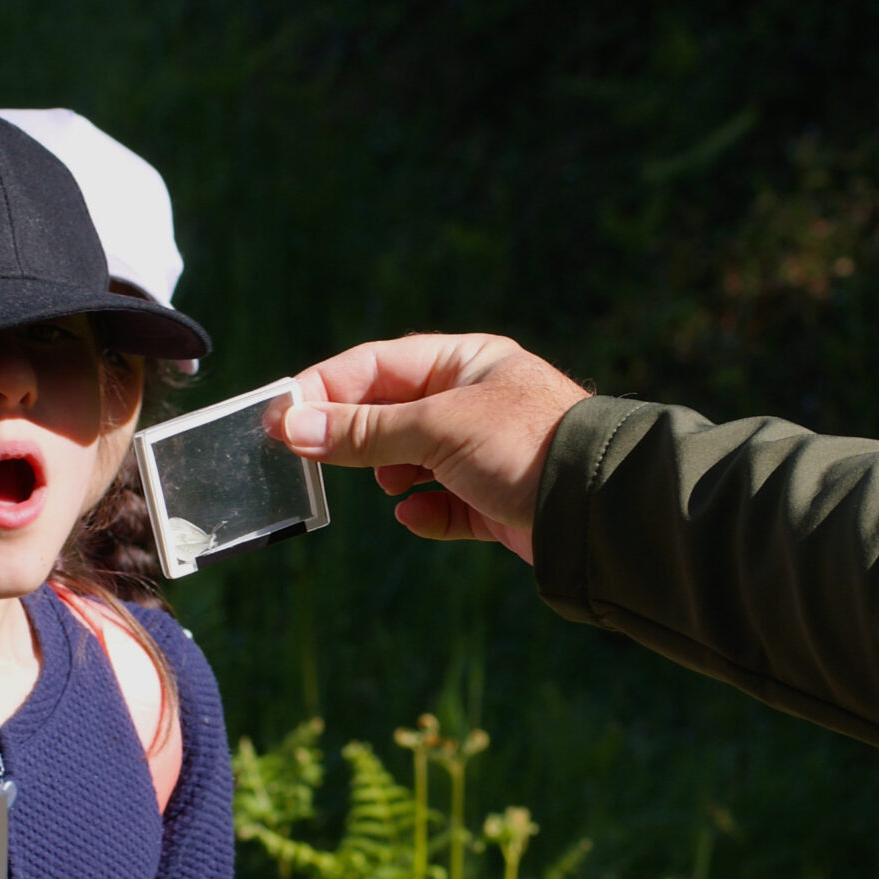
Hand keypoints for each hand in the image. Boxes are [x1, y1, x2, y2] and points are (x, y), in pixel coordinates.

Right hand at [275, 333, 587, 561]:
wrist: (597, 509)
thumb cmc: (525, 445)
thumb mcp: (435, 428)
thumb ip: (362, 430)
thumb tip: (291, 426)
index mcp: (464, 362)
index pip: (375, 366)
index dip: (325, 388)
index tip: (280, 418)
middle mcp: (473, 401)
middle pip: (390, 413)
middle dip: (353, 436)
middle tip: (308, 457)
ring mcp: (484, 452)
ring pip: (411, 461)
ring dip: (389, 475)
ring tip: (387, 484)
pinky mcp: (494, 500)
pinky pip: (441, 504)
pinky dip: (423, 512)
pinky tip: (414, 515)